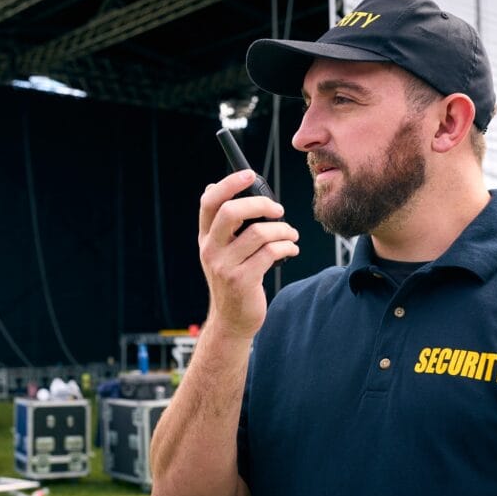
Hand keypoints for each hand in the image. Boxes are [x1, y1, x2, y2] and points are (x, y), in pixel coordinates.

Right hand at [198, 170, 299, 339]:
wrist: (232, 320)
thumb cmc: (233, 279)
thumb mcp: (220, 250)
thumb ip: (220, 223)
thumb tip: (211, 185)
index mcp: (205, 237)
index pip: (209, 202)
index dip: (229, 184)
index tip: (249, 174)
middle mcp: (211, 250)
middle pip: (231, 212)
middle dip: (261, 204)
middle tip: (278, 210)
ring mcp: (225, 267)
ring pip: (259, 233)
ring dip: (282, 230)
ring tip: (291, 235)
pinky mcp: (243, 281)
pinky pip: (271, 253)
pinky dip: (287, 247)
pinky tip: (291, 250)